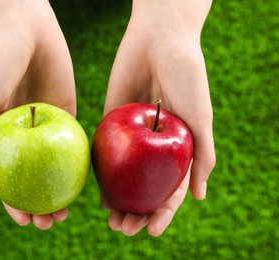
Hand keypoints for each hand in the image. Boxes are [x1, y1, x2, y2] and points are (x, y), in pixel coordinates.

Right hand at [0, 0, 75, 229]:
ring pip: (56, 166)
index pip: (7, 178)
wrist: (26, 29)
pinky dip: (78, 163)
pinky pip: (73, 142)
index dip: (14, 202)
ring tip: (67, 213)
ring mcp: (48, 125)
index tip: (24, 221)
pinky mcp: (68, 111)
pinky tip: (85, 182)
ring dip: (61, 191)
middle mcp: (25, 135)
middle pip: (34, 178)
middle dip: (41, 204)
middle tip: (50, 223)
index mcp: (2, 136)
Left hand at [102, 0, 214, 235]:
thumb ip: (203, 155)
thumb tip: (198, 197)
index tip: (151, 230)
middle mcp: (155, 145)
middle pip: (144, 187)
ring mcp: (132, 136)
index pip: (171, 187)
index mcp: (178, 146)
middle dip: (136, 212)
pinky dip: (102, 176)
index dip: (163, 212)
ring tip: (112, 221)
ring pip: (124, 177)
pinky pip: (106, 153)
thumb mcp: (200, 116)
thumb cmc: (186, 75)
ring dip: (118, 201)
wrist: (157, 39)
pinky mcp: (111, 122)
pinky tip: (97, 195)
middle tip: (124, 229)